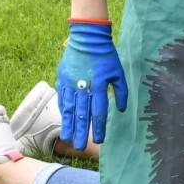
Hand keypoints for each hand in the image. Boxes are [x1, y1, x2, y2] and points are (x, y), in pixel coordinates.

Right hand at [56, 19, 127, 146]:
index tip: (99, 140)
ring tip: (68, 139)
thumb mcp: (118, 72)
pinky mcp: (62, 79)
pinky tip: (64, 120)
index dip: (98, 127)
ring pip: (69, 109)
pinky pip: (62, 98)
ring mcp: (71, 83)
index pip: (99, 111)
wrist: (88, 37)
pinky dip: (63, 110)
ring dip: (69, 125)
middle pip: (82, 114)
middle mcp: (84, 87)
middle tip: (80, 147)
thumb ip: (121, 92)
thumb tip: (121, 109)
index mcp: (99, 85)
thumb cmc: (106, 55)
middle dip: (81, 132)